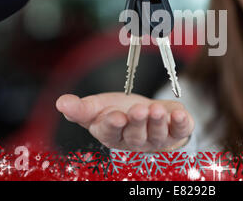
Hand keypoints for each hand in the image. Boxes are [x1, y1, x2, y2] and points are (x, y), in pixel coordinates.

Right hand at [56, 92, 193, 151]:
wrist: (148, 113)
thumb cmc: (120, 111)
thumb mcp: (98, 106)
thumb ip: (81, 107)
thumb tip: (61, 102)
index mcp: (112, 134)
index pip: (110, 132)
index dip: (113, 125)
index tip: (115, 116)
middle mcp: (135, 140)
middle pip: (135, 134)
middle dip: (137, 123)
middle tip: (139, 110)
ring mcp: (156, 138)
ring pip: (156, 133)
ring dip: (157, 122)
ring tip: (157, 110)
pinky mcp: (175, 131)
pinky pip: (179, 130)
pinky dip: (181, 123)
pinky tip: (179, 114)